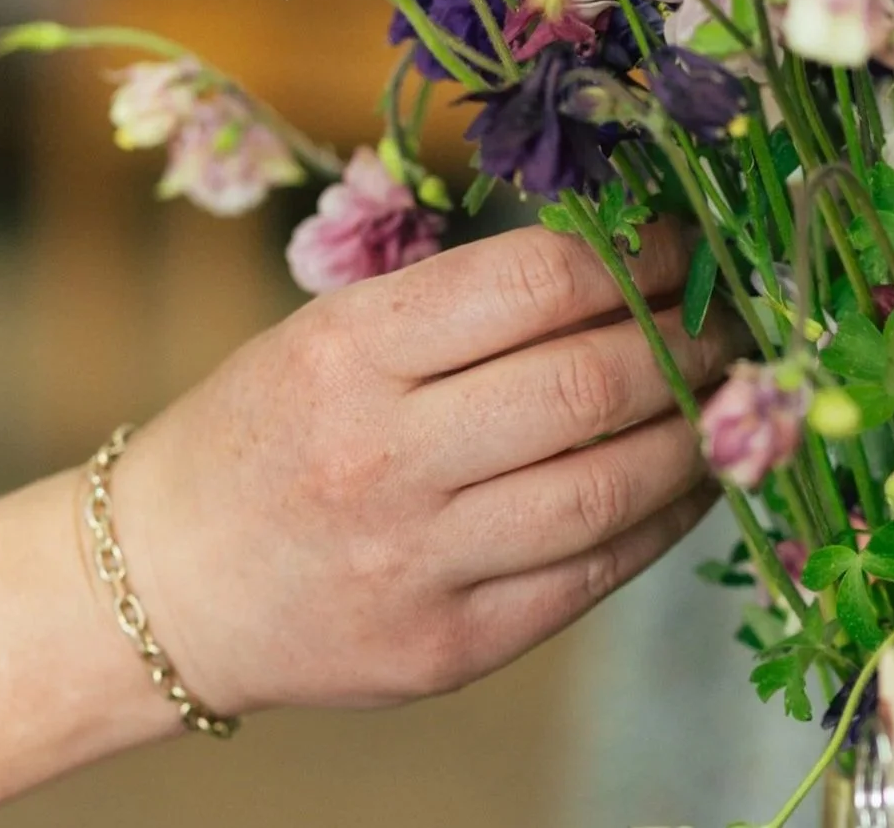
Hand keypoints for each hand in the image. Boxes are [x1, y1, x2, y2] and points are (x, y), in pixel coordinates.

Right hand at [113, 221, 734, 715]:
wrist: (165, 584)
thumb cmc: (264, 432)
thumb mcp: (327, 332)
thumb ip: (460, 306)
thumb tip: (623, 264)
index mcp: (351, 349)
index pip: (535, 284)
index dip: (638, 259)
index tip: (685, 248)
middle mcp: (384, 454)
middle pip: (587, 385)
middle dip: (686, 344)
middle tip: (728, 321)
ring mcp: (417, 560)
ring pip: (607, 488)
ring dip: (695, 435)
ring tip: (729, 397)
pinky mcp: (448, 646)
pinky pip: (589, 574)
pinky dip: (660, 521)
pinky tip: (688, 479)